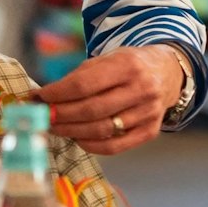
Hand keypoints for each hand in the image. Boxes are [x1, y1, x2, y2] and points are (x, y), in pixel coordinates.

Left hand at [33, 46, 185, 154]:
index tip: (39, 97)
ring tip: (55, 127)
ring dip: (72, 132)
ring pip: (102, 130)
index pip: (84, 84)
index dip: (58, 94)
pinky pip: (115, 146)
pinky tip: (77, 138)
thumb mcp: (107, 59)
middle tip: (43, 116)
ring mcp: (148, 113)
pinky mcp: (150, 131)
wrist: (167, 73)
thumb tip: (44, 96)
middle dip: (61, 115)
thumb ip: (79, 76)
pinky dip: (91, 146)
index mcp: (127, 65)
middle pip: (92, 110)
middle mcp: (141, 89)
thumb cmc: (128, 66)